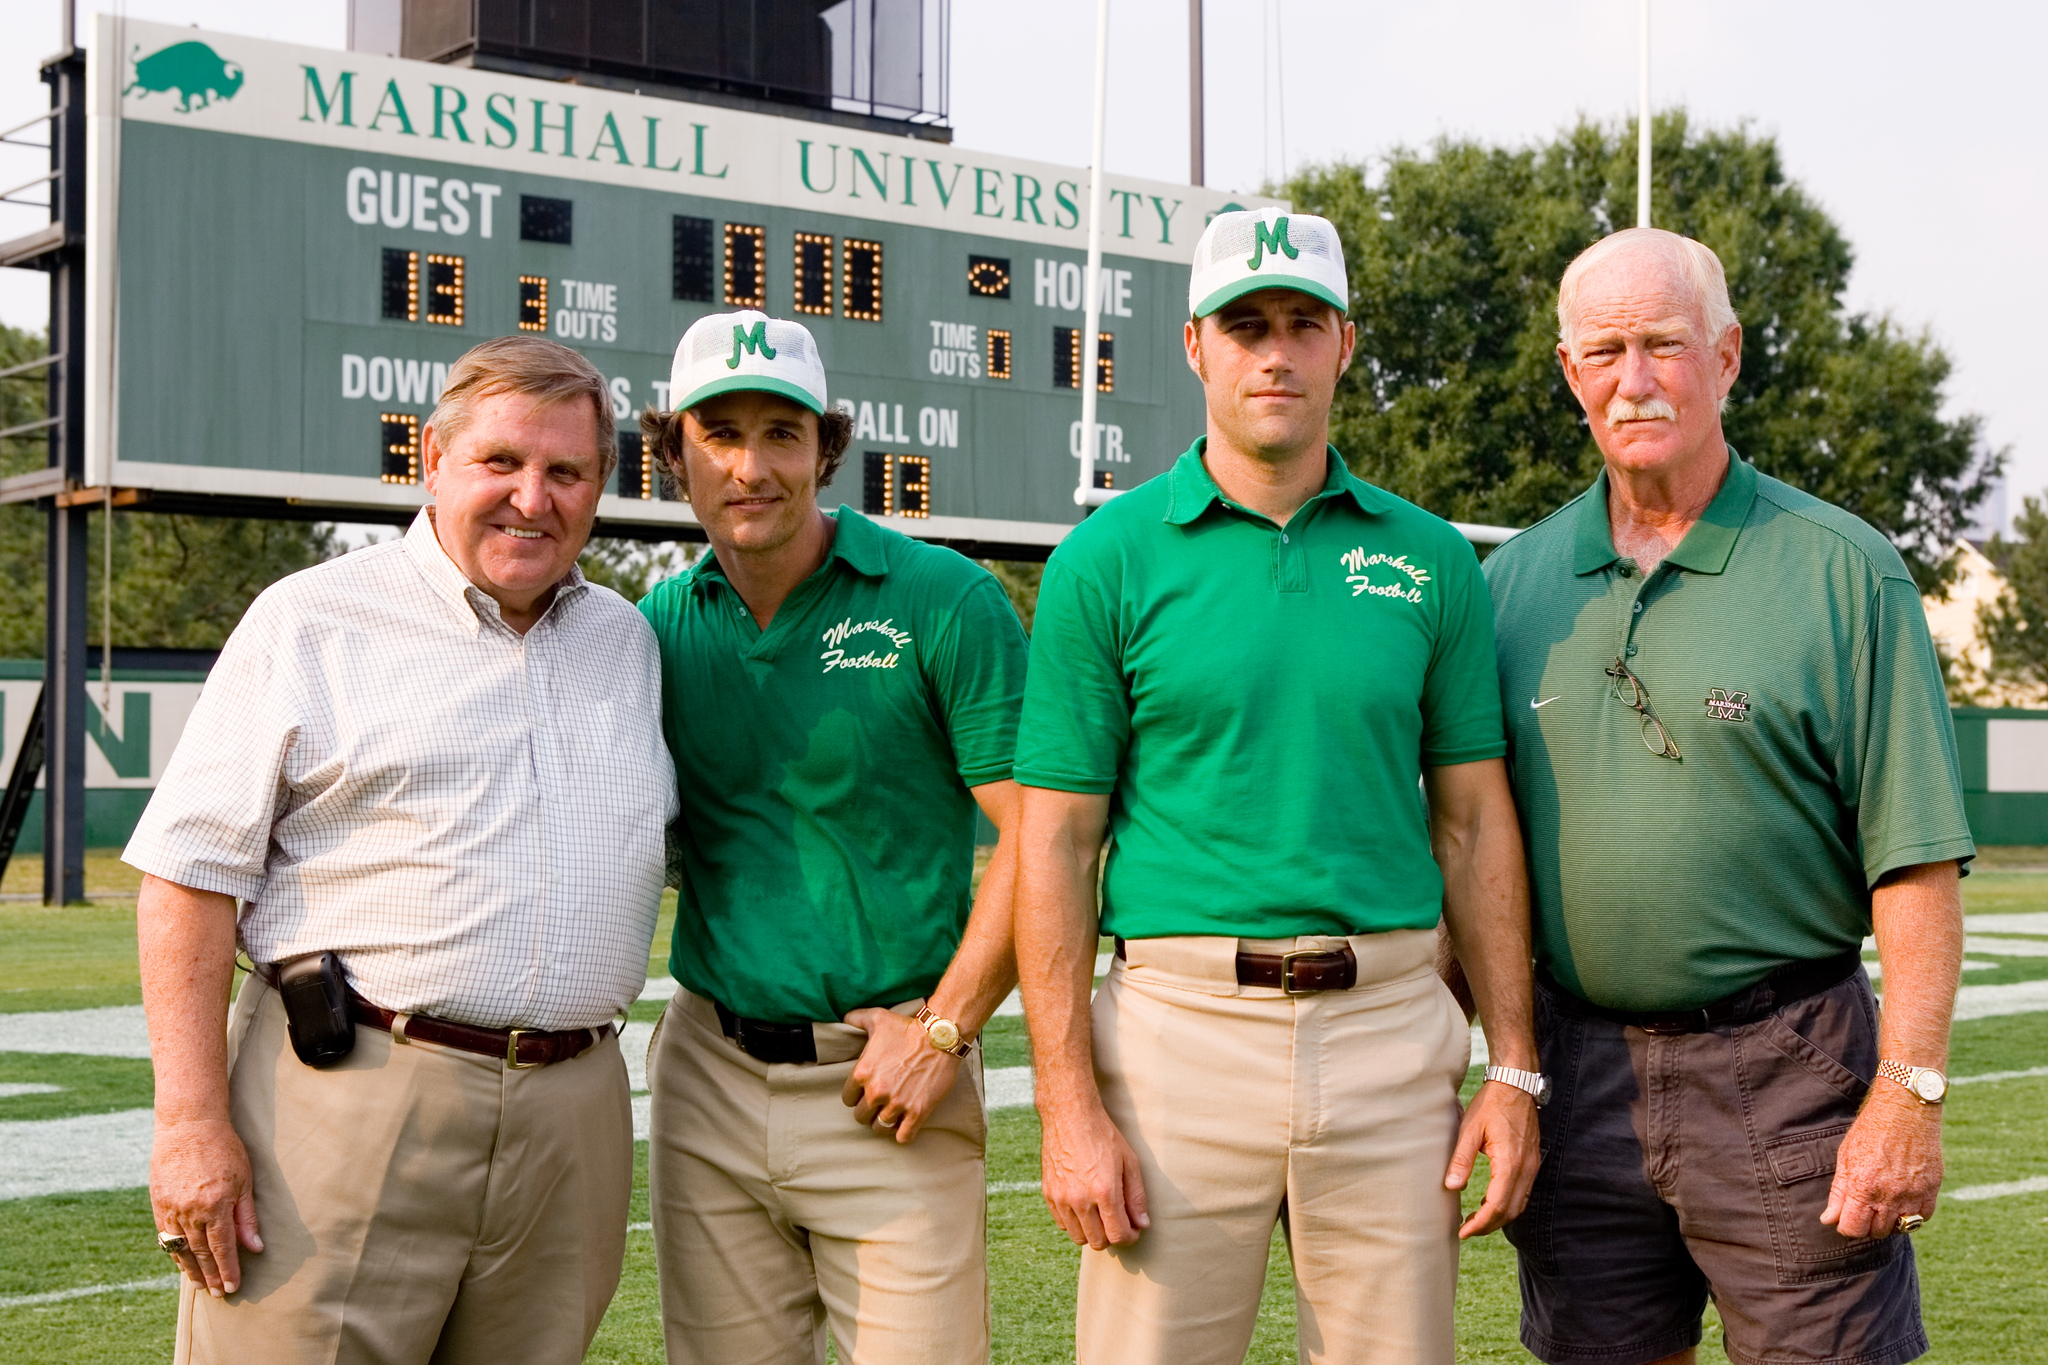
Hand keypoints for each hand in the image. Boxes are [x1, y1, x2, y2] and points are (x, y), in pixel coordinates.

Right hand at [150, 1116, 261, 1296]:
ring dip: (190, 1268)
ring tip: (200, 1284)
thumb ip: (246, 1216)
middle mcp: (190, 1211)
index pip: (222, 1248)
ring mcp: (170, 1208)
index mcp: (215, 1205)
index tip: (232, 1287)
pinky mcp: (157, 1203)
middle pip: (200, 1253)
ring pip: (180, 1248)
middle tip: (217, 1293)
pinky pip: (165, 1235)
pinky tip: (182, 1260)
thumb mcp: (244, 1180)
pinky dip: (174, 1251)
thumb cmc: (224, 1148)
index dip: (228, 1270)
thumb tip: (255, 1247)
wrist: (188, 1125)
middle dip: (210, 1275)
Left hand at [840, 1008, 961, 1143]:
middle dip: (869, 1111)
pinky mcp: (917, 1112)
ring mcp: (897, 1104)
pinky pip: (903, 1137)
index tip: (865, 1093)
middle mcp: (876, 1091)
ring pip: (880, 1128)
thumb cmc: (908, 1027)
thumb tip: (843, 1019)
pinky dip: (903, 1135)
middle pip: (861, 1116)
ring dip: (884, 1123)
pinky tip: (905, 1127)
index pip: (848, 1099)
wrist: (940, 1037)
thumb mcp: (878, 1018)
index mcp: (862, 1073)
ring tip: (890, 1116)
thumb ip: (856, 1018)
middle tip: (879, 1104)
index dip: (856, 1096)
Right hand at [1039, 1092, 1149, 1248]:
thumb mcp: (1129, 1162)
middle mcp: (1080, 1199)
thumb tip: (1142, 1224)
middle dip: (1112, 1236)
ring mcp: (1061, 1198)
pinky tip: (1083, 1206)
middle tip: (1117, 1221)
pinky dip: (1074, 1222)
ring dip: (1092, 1232)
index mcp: (1104, 1192)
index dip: (1129, 1237)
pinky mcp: (1048, 1194)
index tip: (1132, 1230)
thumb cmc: (1103, 1135)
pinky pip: (1062, 1223)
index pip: (1118, 1235)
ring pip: (1078, 1237)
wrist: (1070, 1115)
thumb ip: (1136, 1196)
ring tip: (1100, 1215)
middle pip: (1097, 1241)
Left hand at [1445, 1081, 1539, 1238]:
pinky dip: (1508, 1204)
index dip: (1480, 1224)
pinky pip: (1523, 1193)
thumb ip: (1461, 1159)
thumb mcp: (1469, 1129)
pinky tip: (1490, 1202)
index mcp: (1509, 1163)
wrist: (1516, 1084)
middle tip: (1466, 1229)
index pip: (1496, 1206)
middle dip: (1489, 1226)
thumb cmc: (1491, 1104)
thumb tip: (1452, 1187)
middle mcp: (1525, 1169)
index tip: (1463, 1231)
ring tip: (1476, 1220)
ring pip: (1519, 1205)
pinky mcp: (1532, 1162)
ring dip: (1499, 1217)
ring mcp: (1532, 1166)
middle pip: (1510, 1211)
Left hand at [1822, 1085, 1942, 1238]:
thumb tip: (1828, 1219)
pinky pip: (1923, 1216)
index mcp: (1863, 1186)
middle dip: (1866, 1226)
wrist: (1906, 1109)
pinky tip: (1903, 1201)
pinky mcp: (1932, 1188)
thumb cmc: (1871, 1129)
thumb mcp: (1846, 1156)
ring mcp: (1913, 1193)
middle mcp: (1889, 1194)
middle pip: (1877, 1232)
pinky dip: (1912, 1215)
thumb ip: (1839, 1191)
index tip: (1845, 1218)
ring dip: (1889, 1222)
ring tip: (1882, 1205)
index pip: (1853, 1228)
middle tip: (1863, 1210)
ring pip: (1901, 1227)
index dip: (1846, 1227)